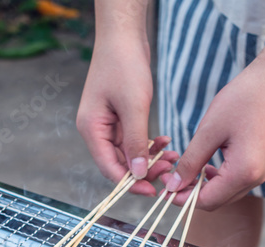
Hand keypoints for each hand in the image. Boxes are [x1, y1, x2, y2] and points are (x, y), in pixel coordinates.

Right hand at [76, 35, 175, 195]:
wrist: (123, 37)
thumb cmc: (124, 65)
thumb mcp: (133, 106)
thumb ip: (136, 142)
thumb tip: (138, 175)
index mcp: (91, 130)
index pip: (109, 168)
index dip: (130, 184)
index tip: (153, 191)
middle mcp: (96, 131)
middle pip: (119, 164)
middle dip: (145, 171)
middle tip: (170, 171)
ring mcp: (107, 125)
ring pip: (129, 154)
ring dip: (150, 158)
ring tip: (172, 157)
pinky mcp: (120, 118)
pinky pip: (134, 140)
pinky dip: (150, 144)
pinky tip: (166, 142)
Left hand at [162, 63, 264, 208]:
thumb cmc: (243, 99)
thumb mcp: (209, 131)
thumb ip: (190, 162)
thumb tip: (174, 186)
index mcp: (244, 172)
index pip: (206, 201)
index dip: (181, 198)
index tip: (163, 187)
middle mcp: (256, 178)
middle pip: (216, 201)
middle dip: (190, 194)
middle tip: (170, 178)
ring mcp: (262, 173)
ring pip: (225, 193)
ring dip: (203, 187)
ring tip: (185, 170)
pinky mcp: (263, 165)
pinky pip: (235, 182)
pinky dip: (217, 179)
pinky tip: (205, 165)